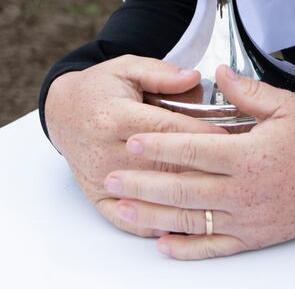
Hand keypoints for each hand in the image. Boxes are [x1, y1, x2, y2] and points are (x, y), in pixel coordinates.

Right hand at [45, 56, 218, 237]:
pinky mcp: (97, 198)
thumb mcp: (129, 68)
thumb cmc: (101, 88)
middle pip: (160, 166)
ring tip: (215, 198)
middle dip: (197, 168)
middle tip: (230, 170)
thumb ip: (162, 74)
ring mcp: (101, 179)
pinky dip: (151, 225)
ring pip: (148, 194)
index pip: (165, 129)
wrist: (64, 113)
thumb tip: (195, 78)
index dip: (198, 134)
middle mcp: (107, 152)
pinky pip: (126, 219)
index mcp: (116, 117)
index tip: (228, 138)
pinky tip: (177, 226)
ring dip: (181, 198)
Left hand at [104, 65, 294, 258]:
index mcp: (246, 156)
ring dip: (152, 216)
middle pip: (181, 189)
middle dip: (142, 184)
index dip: (159, 146)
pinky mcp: (250, 239)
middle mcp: (240, 191)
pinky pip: (212, 247)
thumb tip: (219, 73)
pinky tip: (161, 245)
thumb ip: (248, 92)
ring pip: (189, 220)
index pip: (192, 150)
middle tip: (111, 178)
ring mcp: (244, 218)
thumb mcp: (286, 106)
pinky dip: (185, 249)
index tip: (132, 141)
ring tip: (123, 209)